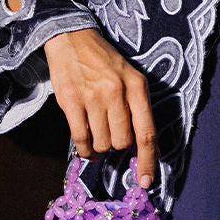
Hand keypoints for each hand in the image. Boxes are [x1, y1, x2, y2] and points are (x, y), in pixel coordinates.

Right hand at [43, 28, 157, 185]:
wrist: (72, 37)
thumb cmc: (104, 61)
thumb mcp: (130, 77)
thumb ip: (139, 110)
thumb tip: (148, 148)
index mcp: (137, 86)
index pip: (147, 132)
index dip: (148, 161)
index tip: (146, 182)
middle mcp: (117, 92)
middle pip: (122, 142)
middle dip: (118, 145)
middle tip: (111, 133)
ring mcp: (92, 97)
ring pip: (102, 143)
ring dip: (100, 147)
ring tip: (97, 134)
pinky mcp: (70, 101)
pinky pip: (80, 139)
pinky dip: (85, 150)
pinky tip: (86, 147)